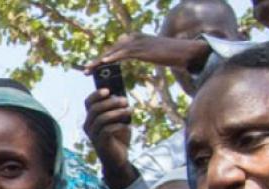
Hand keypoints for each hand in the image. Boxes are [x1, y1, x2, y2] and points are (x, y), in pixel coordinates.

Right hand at [82, 89, 134, 186]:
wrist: (118, 158)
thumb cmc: (118, 136)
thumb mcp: (118, 119)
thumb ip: (117, 109)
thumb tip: (121, 96)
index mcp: (91, 118)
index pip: (88, 103)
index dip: (96, 95)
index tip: (108, 90)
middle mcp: (88, 126)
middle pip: (95, 109)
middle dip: (111, 102)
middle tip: (125, 101)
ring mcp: (93, 135)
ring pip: (102, 119)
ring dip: (118, 113)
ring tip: (129, 111)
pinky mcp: (100, 143)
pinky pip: (108, 130)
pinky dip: (119, 125)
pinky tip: (127, 126)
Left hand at [86, 32, 208, 70]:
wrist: (184, 52)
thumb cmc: (168, 55)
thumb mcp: (148, 54)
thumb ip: (136, 55)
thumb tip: (126, 62)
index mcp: (134, 38)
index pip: (113, 49)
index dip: (101, 58)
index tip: (90, 68)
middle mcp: (134, 37)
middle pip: (110, 50)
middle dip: (97, 61)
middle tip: (85, 71)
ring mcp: (138, 41)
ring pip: (114, 52)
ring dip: (100, 62)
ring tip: (89, 70)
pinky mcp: (143, 48)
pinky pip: (124, 53)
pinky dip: (113, 58)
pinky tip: (104, 63)